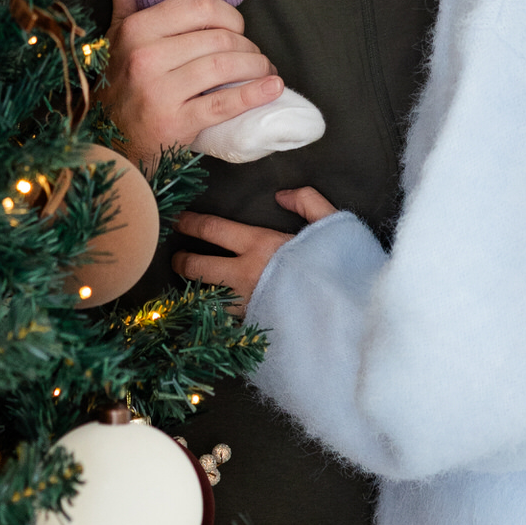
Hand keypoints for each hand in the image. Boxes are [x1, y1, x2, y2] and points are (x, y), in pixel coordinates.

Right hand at [98, 0, 283, 169]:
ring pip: (225, 67)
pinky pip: (224, 103)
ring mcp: (159, 93)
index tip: (236, 28)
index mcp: (135, 29)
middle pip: (218, 38)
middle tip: (253, 53)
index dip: (229, 16)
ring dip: (255, 66)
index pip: (200, 7)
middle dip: (246, 45)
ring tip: (262, 70)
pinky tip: (272, 88)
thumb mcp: (117, 27)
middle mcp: (144, 58)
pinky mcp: (175, 124)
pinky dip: (255, 94)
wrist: (106, 142)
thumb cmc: (119, 77)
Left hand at [173, 184, 337, 309]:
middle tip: (177, 258)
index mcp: (260, 245)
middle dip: (181, 261)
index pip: (212, 230)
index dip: (191, 224)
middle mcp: (244, 275)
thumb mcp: (333, 223)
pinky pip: (224, 321)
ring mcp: (246, 305)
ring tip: (191, 288)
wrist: (348, 318)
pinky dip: (214, 316)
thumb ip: (308, 201)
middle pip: (197, 268)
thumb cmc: (340, 268)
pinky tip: (212, 315)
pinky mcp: (252, 329)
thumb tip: (282, 195)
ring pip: (205, 297)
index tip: (179, 221)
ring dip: (195, 291)